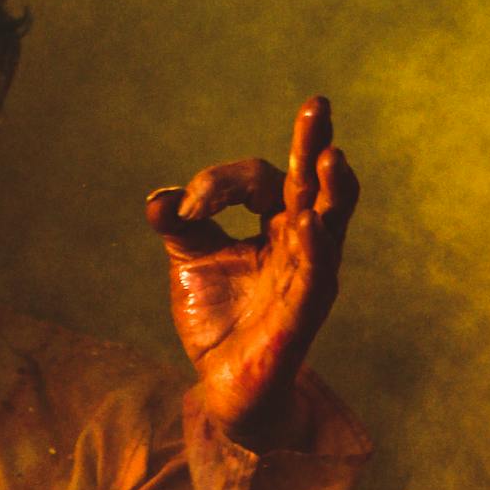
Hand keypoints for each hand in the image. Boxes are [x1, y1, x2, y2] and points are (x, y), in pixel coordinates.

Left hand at [147, 95, 356, 446]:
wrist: (222, 383)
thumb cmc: (217, 316)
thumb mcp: (189, 260)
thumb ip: (179, 224)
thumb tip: (159, 199)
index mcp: (274, 223)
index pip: (258, 179)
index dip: (218, 184)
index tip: (183, 210)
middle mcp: (299, 241)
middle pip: (311, 184)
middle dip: (313, 144)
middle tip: (318, 105)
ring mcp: (307, 273)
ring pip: (328, 222)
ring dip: (330, 189)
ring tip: (330, 155)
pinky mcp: (304, 310)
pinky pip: (314, 273)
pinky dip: (313, 246)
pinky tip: (309, 221)